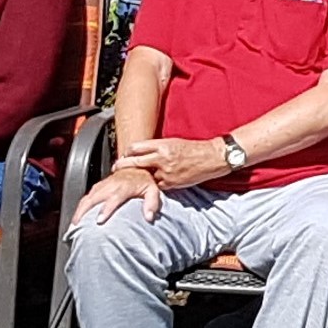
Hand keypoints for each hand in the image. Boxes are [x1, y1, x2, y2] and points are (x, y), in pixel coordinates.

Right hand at [75, 164, 165, 224]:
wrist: (135, 167)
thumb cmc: (144, 181)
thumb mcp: (153, 190)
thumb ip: (152, 203)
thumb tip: (149, 217)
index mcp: (124, 187)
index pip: (113, 198)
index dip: (106, 209)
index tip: (99, 221)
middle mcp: (110, 185)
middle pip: (94, 198)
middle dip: (85, 212)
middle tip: (79, 227)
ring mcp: (102, 186)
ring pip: (87, 198)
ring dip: (80, 211)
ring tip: (75, 225)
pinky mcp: (97, 187)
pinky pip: (86, 197)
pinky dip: (80, 208)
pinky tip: (77, 218)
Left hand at [114, 137, 230, 190]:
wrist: (212, 158)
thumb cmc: (193, 149)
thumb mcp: (174, 142)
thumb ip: (157, 148)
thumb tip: (142, 152)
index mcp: (162, 145)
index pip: (137, 148)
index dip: (128, 152)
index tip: (124, 154)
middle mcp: (162, 158)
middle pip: (135, 162)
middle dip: (123, 165)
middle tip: (116, 167)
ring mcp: (166, 172)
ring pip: (145, 176)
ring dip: (141, 177)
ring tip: (136, 178)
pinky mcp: (172, 183)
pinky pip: (157, 185)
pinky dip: (155, 184)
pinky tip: (154, 183)